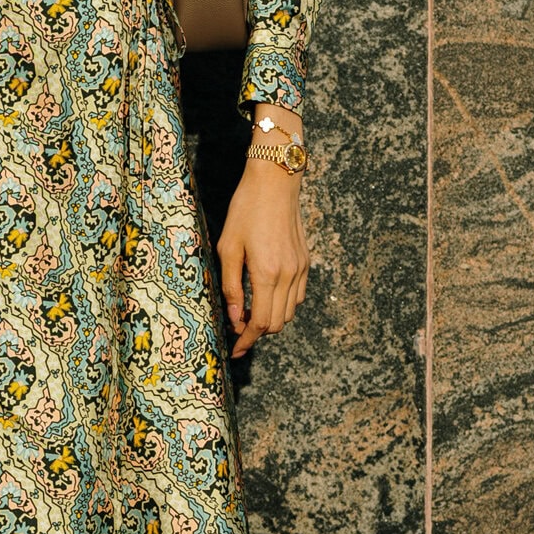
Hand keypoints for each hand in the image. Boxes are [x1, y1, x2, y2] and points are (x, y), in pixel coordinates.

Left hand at [218, 143, 309, 358]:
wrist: (275, 183)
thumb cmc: (245, 211)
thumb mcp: (228, 247)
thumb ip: (231, 286)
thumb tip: (235, 318)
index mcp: (267, 274)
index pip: (260, 323)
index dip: (246, 341)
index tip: (234, 351)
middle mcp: (289, 275)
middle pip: (277, 323)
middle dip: (257, 333)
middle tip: (237, 331)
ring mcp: (301, 269)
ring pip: (289, 313)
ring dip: (270, 319)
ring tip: (249, 313)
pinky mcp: (305, 262)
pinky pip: (298, 296)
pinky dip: (283, 305)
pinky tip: (266, 295)